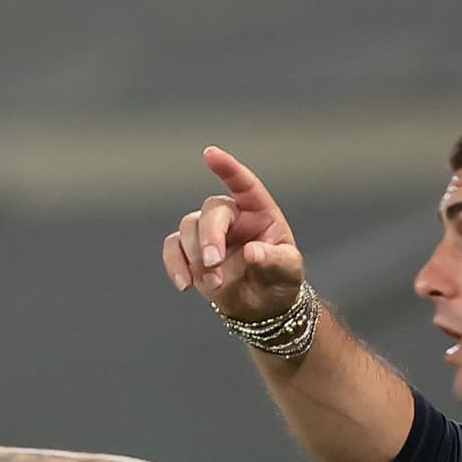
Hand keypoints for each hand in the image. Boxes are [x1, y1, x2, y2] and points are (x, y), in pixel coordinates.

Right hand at [162, 147, 306, 325]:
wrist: (262, 307)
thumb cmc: (279, 280)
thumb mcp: (288, 270)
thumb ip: (273, 260)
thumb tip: (251, 252)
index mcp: (260, 211)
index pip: (244, 184)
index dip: (228, 169)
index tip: (210, 154)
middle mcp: (233, 216)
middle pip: (211, 211)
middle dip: (209, 236)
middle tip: (214, 262)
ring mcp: (209, 233)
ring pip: (188, 228)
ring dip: (195, 257)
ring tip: (214, 284)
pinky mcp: (191, 252)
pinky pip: (172, 248)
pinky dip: (175, 264)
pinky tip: (185, 284)